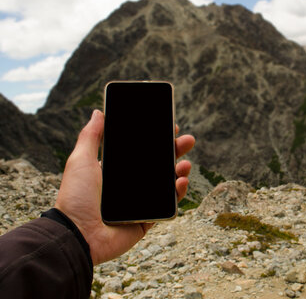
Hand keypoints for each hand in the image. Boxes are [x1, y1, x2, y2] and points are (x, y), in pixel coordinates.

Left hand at [54, 109, 194, 264]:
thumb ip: (91, 136)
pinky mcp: (147, 220)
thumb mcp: (80, 160)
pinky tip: (181, 182)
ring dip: (180, 171)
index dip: (157, 140)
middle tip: (188, 140)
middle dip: (176, 151)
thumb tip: (98, 112)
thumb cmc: (75, 197)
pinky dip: (178, 194)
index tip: (170, 127)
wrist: (77, 234)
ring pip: (168, 184)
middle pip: (160, 165)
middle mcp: (131, 185)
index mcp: (117, 171)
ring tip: (185, 164)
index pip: (142, 151)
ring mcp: (141, 203)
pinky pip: (168, 206)